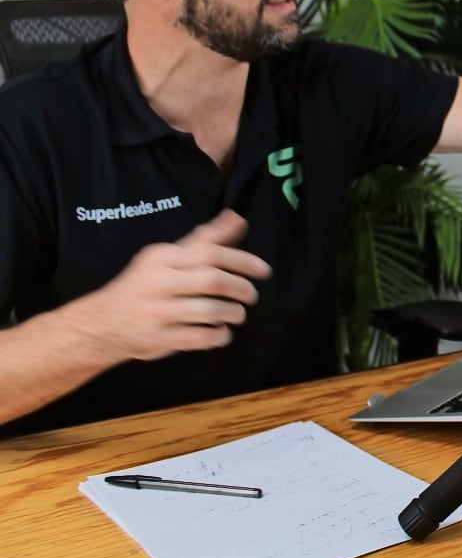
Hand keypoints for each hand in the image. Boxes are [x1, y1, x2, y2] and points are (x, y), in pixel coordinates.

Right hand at [83, 210, 272, 361]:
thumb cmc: (144, 284)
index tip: (263, 270)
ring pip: (209, 311)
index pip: (209, 253)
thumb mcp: (168, 256)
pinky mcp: (159, 339)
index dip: (242, 261)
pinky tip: (222, 332)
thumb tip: (237, 218)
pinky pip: (200, 338)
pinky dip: (218, 336)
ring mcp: (157, 313)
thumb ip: (204, 240)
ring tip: (238, 314)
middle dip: (241, 289)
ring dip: (233, 313)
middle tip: (251, 295)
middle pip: (212, 281)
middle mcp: (158, 283)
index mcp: (161, 257)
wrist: (102, 323)